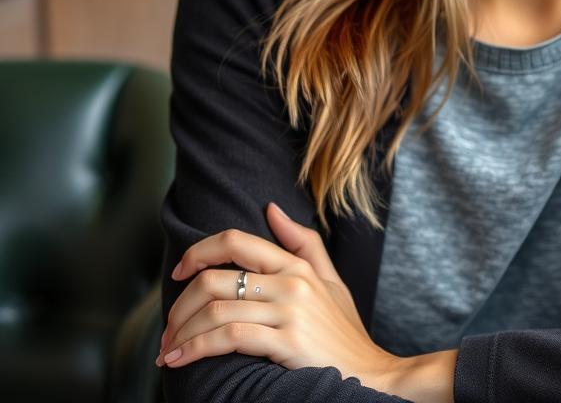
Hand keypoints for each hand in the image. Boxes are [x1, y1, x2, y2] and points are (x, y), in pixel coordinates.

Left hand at [157, 202, 399, 390]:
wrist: (369, 374)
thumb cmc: (344, 331)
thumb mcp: (330, 280)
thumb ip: (303, 243)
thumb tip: (270, 208)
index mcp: (296, 264)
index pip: (236, 242)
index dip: (199, 252)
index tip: (178, 271)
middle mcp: (291, 282)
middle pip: (216, 279)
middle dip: (180, 304)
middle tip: (168, 326)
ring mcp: (289, 312)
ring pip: (216, 311)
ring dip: (182, 332)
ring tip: (169, 348)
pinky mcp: (286, 343)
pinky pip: (228, 337)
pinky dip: (196, 348)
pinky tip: (180, 359)